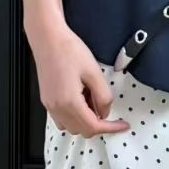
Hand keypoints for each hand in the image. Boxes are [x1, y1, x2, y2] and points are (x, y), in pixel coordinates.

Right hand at [27, 22, 131, 136]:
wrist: (47, 38)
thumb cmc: (68, 49)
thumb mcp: (94, 71)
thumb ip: (103, 96)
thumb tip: (105, 112)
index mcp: (69, 102)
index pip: (93, 126)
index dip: (111, 128)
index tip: (122, 125)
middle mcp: (56, 108)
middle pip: (82, 130)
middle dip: (97, 124)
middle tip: (106, 106)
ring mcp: (49, 105)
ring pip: (71, 127)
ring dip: (85, 121)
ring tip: (92, 99)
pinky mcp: (46, 100)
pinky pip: (62, 118)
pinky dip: (74, 116)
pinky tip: (81, 99)